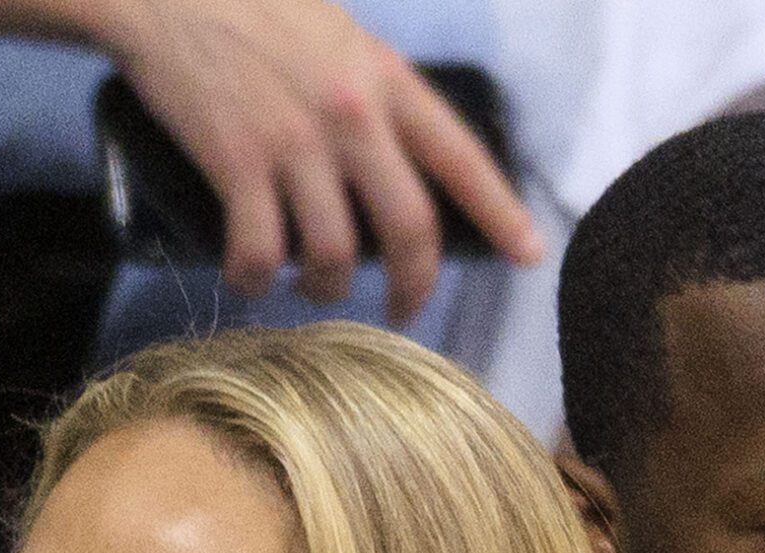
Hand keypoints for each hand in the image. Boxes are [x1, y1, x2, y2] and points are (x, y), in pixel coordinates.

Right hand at [90, 0, 543, 320]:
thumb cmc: (254, 6)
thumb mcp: (338, 34)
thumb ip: (371, 91)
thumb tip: (389, 156)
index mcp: (386, 80)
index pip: (460, 157)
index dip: (501, 213)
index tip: (528, 253)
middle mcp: (351, 116)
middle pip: (408, 228)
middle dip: (413, 285)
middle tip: (404, 310)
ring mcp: (293, 143)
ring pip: (334, 253)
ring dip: (324, 287)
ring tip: (312, 285)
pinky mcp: (236, 164)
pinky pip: (259, 250)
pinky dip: (255, 278)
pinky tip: (250, 277)